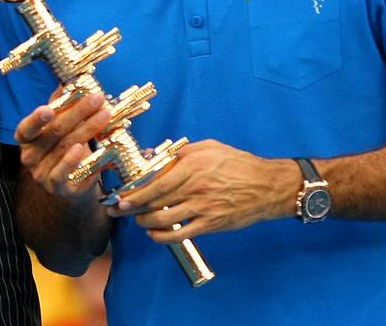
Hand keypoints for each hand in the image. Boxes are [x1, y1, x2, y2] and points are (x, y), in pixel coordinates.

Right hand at [13, 89, 111, 202]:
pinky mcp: (57, 188)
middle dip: (78, 113)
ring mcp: (42, 174)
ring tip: (105, 115)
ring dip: (88, 129)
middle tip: (97, 99)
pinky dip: (74, 160)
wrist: (74, 184)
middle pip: (54, 132)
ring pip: (65, 148)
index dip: (35, 120)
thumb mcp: (60, 126)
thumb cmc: (65, 148)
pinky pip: (63, 173)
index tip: (48, 109)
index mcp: (27, 140)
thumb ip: (60, 106)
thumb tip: (67, 80)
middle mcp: (30, 157)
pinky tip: (84, 148)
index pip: (25, 129)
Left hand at [108, 140, 296, 242]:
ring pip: (163, 219)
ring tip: (137, 218)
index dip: (134, 192)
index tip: (120, 195)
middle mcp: (195, 188)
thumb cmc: (238, 164)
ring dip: (144, 221)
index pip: (155, 182)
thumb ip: (180, 153)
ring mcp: (202, 208)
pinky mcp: (210, 225)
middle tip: (118, 209)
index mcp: (193, 166)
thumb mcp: (209, 147)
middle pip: (154, 201)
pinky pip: (179, 234)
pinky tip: (154, 233)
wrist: (267, 186)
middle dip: (131, 207)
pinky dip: (161, 237)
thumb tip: (154, 159)